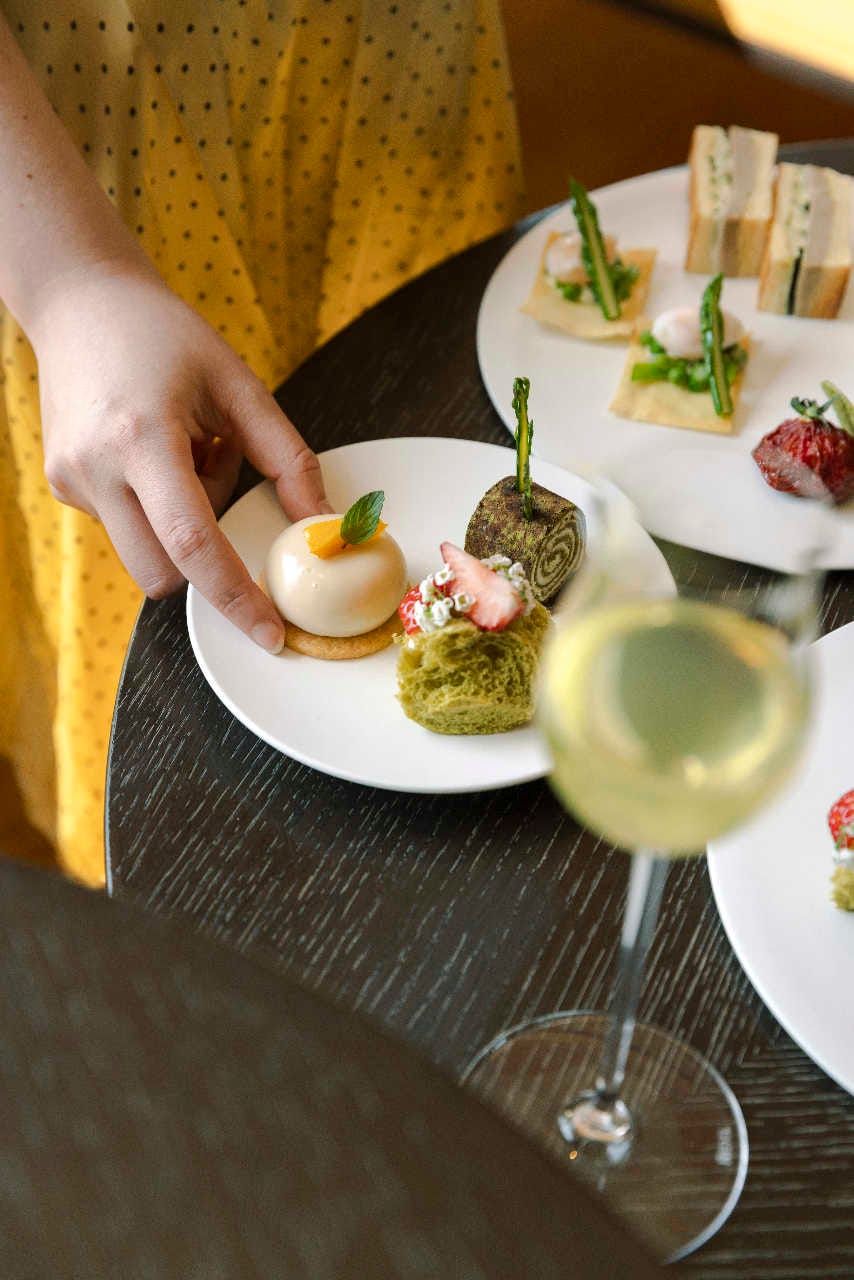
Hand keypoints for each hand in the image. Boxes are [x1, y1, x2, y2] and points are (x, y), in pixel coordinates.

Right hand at [32, 262, 330, 651]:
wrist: (79, 301)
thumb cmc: (165, 335)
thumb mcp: (239, 385)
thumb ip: (289, 459)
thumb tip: (324, 524)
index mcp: (142, 439)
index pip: (193, 546)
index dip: (235, 598)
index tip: (271, 635)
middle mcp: (96, 469)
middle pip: (164, 573)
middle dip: (203, 557)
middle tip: (216, 469)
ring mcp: (70, 482)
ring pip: (144, 556)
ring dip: (178, 527)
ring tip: (181, 449)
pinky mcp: (60, 486)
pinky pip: (123, 529)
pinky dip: (152, 508)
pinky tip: (152, 448)